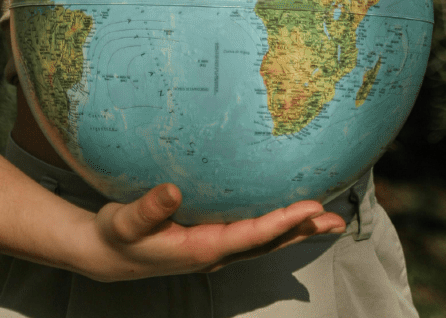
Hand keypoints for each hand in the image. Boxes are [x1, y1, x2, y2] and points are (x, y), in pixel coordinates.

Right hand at [83, 181, 345, 279]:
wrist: (107, 255)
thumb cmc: (117, 236)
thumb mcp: (124, 223)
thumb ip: (147, 209)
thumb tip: (172, 192)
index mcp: (201, 249)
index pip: (252, 236)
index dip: (283, 222)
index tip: (312, 207)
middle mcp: (216, 253)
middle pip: (269, 244)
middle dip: (303, 231)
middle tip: (337, 220)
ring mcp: (217, 250)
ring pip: (266, 242)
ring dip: (298, 231)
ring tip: (330, 221)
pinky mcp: (214, 241)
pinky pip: (255, 236)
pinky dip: (279, 227)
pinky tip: (294, 216)